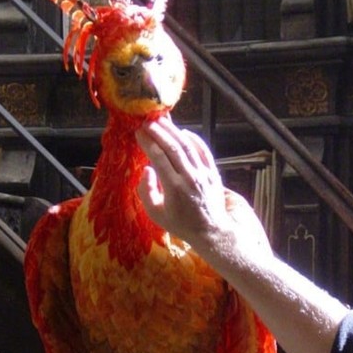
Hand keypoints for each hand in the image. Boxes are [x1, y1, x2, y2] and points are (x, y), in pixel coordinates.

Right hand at [136, 115, 229, 246]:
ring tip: (162, 121)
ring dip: (174, 131)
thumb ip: (146, 192)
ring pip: (188, 146)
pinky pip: (203, 151)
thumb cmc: (181, 224)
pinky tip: (183, 132)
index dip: (147, 142)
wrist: (211, 231)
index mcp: (174, 188)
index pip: (159, 157)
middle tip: (147, 122)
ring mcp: (204, 174)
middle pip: (173, 147)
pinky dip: (194, 139)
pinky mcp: (214, 173)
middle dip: (159, 132)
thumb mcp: (156, 214)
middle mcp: (190, 177)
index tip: (138, 132)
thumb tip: (146, 170)